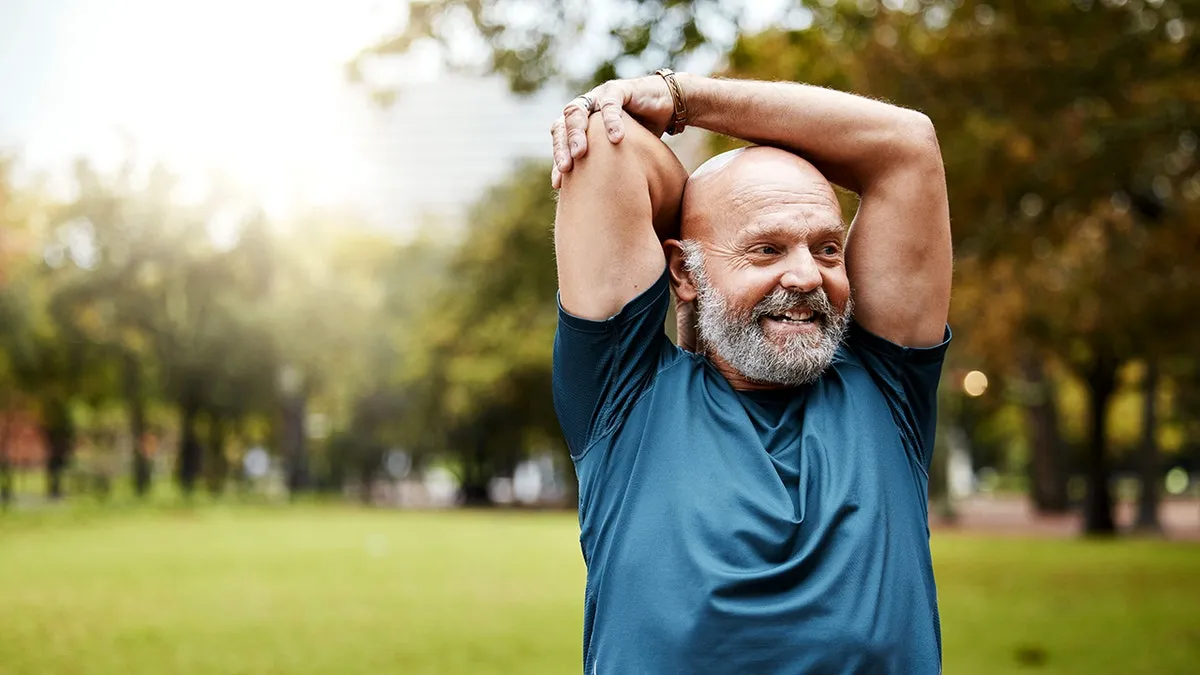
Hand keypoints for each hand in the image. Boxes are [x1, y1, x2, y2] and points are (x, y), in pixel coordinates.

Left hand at [549, 74, 676, 187]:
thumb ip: (603, 166)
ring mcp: (598, 96)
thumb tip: (593, 204)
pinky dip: (611, 120)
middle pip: (563, 124)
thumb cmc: (642, 132)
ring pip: (578, 110)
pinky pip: (610, 104)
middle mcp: (585, 107)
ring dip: (577, 132)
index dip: (557, 159)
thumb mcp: (619, 152)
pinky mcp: (618, 89)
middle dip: (562, 146)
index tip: (558, 184)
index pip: (560, 138)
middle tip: (567, 167)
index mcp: (581, 122)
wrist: (666, 106)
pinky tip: (616, 138)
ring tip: (580, 153)